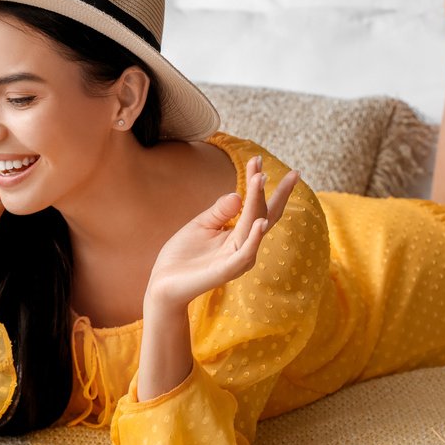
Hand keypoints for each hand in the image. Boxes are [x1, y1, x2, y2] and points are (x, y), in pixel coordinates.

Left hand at [145, 156, 299, 309]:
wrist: (164, 284)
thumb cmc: (183, 256)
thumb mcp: (201, 225)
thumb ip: (220, 211)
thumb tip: (238, 194)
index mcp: (239, 235)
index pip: (257, 207)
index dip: (259, 185)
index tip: (258, 159)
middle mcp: (244, 246)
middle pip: (264, 215)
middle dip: (273, 192)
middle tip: (281, 169)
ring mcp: (237, 259)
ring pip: (255, 227)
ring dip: (259, 203)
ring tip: (260, 179)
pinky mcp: (227, 271)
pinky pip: (245, 254)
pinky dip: (255, 238)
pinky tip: (261, 222)